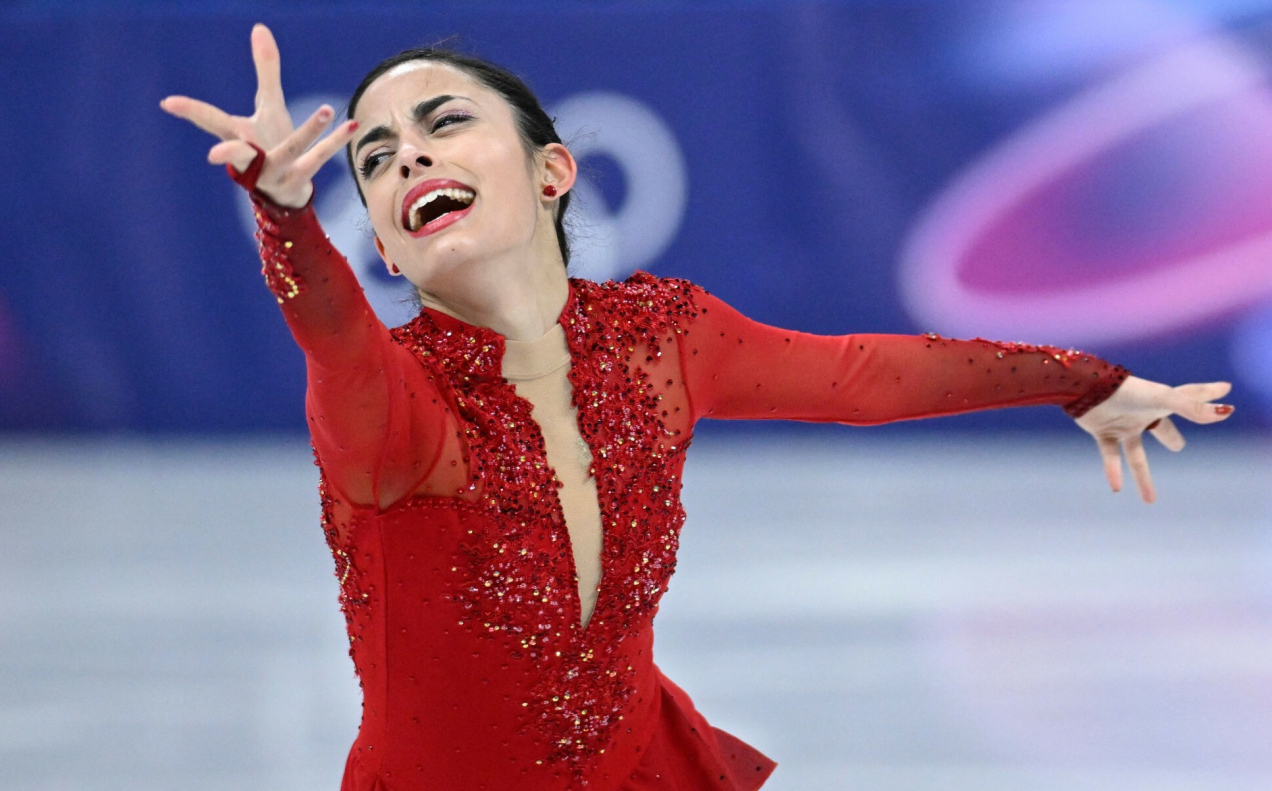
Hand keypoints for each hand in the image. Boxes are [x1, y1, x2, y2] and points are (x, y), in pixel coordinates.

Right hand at [159, 23, 357, 207]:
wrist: (287, 192)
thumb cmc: (270, 143)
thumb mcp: (268, 106)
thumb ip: (266, 70)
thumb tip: (259, 27)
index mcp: (238, 137)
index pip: (210, 121)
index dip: (190, 111)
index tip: (168, 103)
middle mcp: (252, 158)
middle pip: (236, 152)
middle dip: (227, 152)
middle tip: (216, 153)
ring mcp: (275, 172)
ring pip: (290, 151)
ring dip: (308, 131)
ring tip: (325, 109)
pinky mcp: (299, 180)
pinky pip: (319, 158)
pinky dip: (335, 141)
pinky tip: (352, 125)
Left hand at [1075, 376, 1232, 502]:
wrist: (1086, 389)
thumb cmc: (1127, 391)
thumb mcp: (1163, 399)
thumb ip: (1192, 407)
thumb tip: (1226, 412)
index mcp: (1161, 401)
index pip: (1192, 397)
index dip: (1208, 394)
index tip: (1226, 388)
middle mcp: (1142, 413)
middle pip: (1161, 427)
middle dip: (1169, 435)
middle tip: (1178, 447)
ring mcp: (1122, 424)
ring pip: (1136, 455)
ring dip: (1143, 477)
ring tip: (1150, 500)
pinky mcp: (1102, 432)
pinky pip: (1110, 456)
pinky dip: (1114, 471)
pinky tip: (1117, 489)